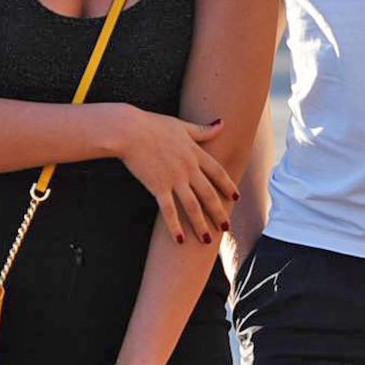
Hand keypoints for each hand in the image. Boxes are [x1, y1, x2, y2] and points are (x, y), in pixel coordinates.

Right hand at [105, 105, 236, 242]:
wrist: (128, 130)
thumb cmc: (152, 125)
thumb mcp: (182, 125)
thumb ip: (203, 129)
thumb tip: (222, 123)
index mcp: (195, 153)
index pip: (218, 172)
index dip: (228, 186)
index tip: (236, 198)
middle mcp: (188, 168)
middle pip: (209, 194)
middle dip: (219, 212)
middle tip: (225, 227)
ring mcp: (174, 178)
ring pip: (193, 206)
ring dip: (201, 225)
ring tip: (207, 240)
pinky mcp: (158, 187)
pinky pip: (169, 211)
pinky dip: (175, 226)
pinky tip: (180, 239)